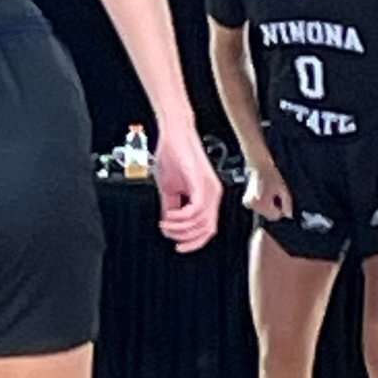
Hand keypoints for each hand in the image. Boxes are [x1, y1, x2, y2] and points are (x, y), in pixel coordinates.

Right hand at [153, 123, 221, 254]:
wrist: (174, 132)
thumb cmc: (173, 153)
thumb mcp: (169, 187)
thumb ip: (171, 206)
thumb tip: (169, 223)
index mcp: (208, 196)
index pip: (208, 229)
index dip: (193, 242)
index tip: (177, 245)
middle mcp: (213, 194)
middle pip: (207, 230)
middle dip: (186, 238)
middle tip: (169, 234)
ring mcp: (209, 189)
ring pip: (202, 223)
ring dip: (180, 228)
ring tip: (165, 223)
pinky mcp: (201, 183)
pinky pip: (197, 210)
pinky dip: (181, 218)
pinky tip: (170, 215)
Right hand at [243, 158, 292, 222]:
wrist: (259, 167)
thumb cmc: (272, 176)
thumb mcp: (283, 190)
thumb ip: (287, 204)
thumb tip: (288, 215)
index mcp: (262, 203)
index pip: (275, 216)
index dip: (280, 210)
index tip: (281, 200)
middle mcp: (253, 205)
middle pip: (268, 216)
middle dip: (274, 208)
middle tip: (275, 195)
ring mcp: (248, 204)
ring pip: (263, 213)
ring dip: (268, 207)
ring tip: (269, 193)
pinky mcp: (246, 202)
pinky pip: (258, 209)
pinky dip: (262, 204)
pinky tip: (263, 194)